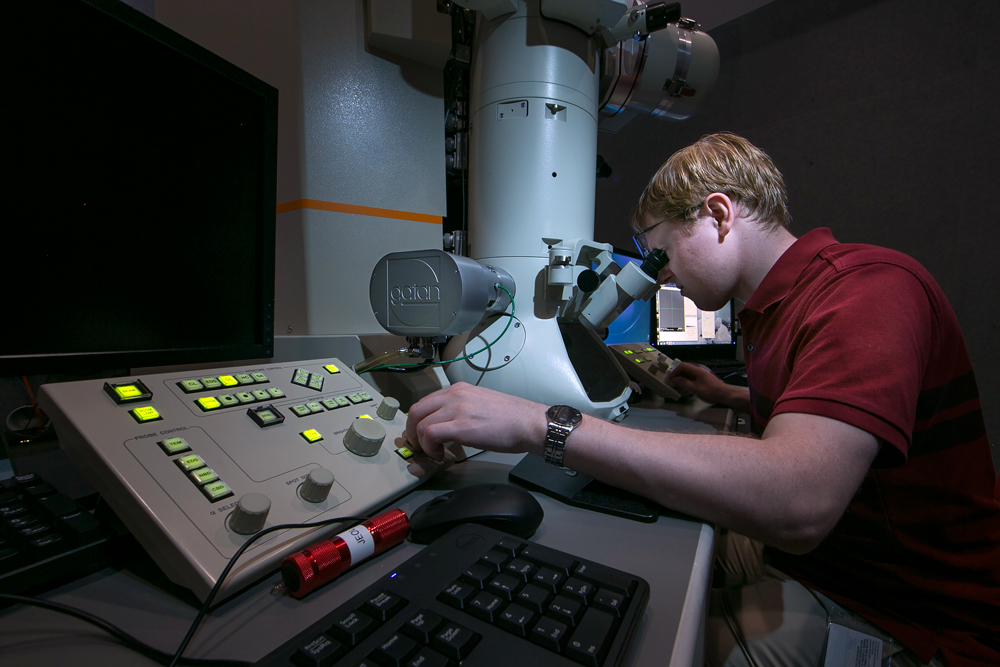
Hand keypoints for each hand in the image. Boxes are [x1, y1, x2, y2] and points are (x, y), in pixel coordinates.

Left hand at [404, 382, 546, 460]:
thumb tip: (448, 425)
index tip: (419, 434)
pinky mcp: (461, 426)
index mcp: (459, 389)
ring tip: (433, 453)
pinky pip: (430, 434)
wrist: (529, 423)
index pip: (426, 402)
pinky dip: (430, 448)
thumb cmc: (512, 419)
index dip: (417, 421)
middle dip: (412, 431)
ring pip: (420, 424)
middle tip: (418, 445)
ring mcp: (457, 409)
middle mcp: (455, 395)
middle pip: (416, 410)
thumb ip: (461, 409)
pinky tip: (440, 455)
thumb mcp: (480, 404)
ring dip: (421, 443)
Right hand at [667, 362, 738, 405]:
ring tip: (675, 383)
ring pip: (688, 373)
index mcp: (697, 370)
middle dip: (676, 373)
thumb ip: (685, 383)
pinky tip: (683, 386)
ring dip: (681, 377)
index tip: (669, 377)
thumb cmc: (711, 391)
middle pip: (685, 368)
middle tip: (670, 380)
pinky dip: (686, 380)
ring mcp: (701, 374)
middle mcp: (699, 370)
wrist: (724, 394)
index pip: (682, 366)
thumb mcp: (696, 388)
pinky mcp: (703, 379)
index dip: (674, 370)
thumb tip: (675, 380)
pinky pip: (691, 377)